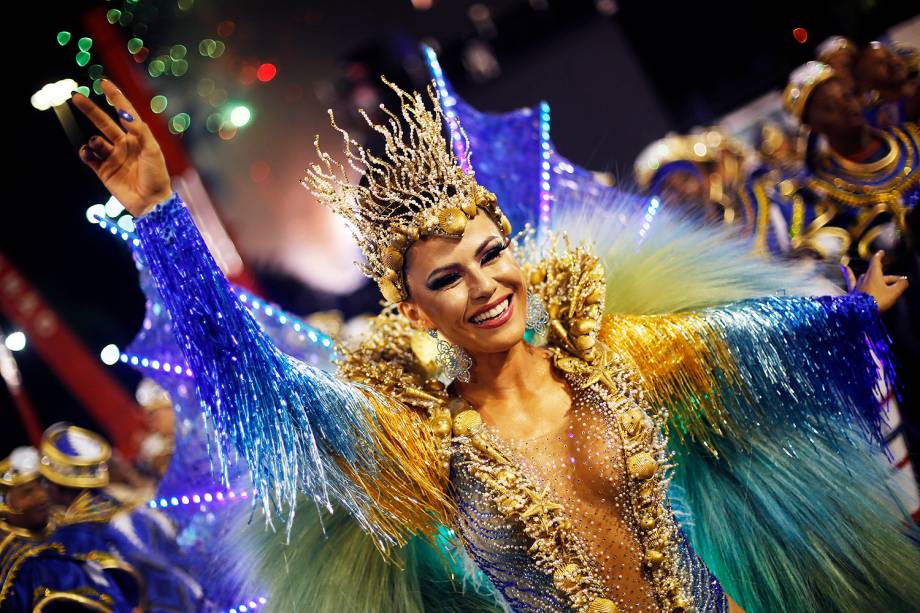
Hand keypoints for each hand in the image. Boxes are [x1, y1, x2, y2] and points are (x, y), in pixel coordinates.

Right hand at [70, 79, 171, 216]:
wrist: (151, 202)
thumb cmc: (157, 175)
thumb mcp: (152, 150)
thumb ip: (140, 131)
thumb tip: (125, 114)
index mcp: (138, 137)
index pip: (124, 113)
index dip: (114, 98)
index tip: (103, 83)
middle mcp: (124, 145)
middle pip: (103, 122)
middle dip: (90, 110)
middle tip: (76, 97)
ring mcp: (113, 157)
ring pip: (95, 141)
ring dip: (93, 141)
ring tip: (98, 148)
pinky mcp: (104, 171)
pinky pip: (89, 157)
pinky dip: (85, 153)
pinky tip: (88, 153)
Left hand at [841, 251, 908, 312]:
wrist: (859, 313)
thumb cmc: (877, 302)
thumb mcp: (893, 293)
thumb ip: (900, 285)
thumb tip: (904, 280)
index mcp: (874, 275)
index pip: (876, 262)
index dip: (879, 256)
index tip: (881, 252)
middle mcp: (864, 277)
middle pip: (877, 274)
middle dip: (888, 277)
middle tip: (898, 281)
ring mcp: (857, 285)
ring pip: (867, 278)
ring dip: (875, 279)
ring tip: (883, 281)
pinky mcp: (852, 292)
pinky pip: (850, 279)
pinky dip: (847, 272)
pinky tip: (843, 266)